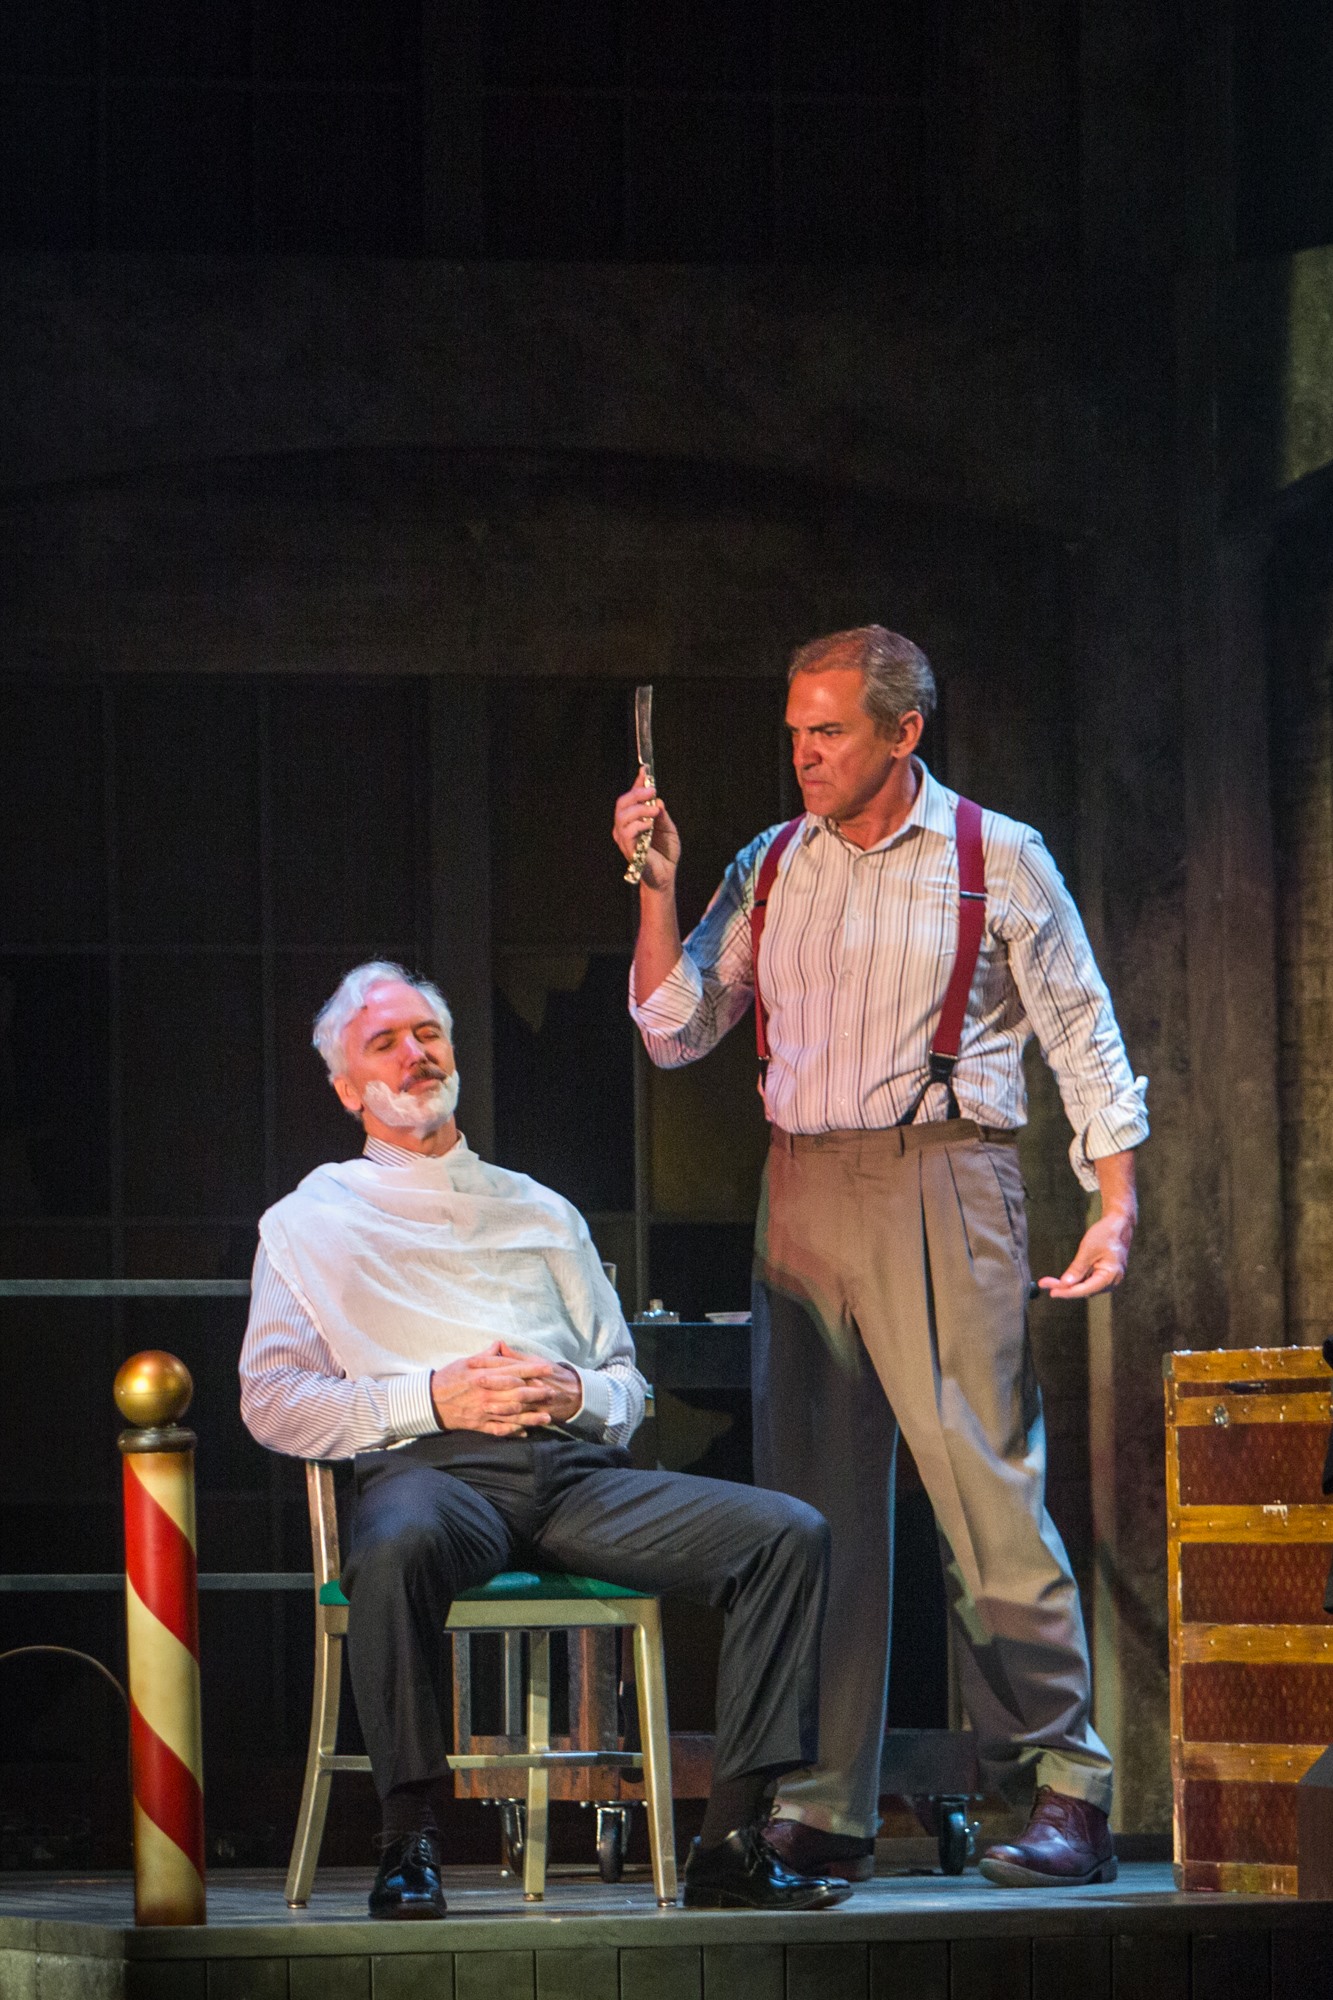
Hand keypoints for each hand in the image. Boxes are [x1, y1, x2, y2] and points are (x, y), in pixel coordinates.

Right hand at [430, 1342, 582, 1435]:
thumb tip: (500, 1345)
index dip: (532, 1370)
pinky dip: (513, 1431)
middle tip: (553, 1393)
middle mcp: (486, 1394)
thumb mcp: (465, 1361)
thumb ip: (485, 1355)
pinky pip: (499, 1430)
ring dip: (531, 1416)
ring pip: (512, 1414)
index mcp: (483, 1375)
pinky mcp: (478, 1425)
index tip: (548, 1369)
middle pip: (517, 1394)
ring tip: (547, 1416)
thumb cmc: (448, 1378)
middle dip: (537, 1394)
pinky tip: (525, 1432)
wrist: (428, 1401)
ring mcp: (483, 1411)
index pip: (513, 1371)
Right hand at [612, 768, 680, 891]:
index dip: (638, 783)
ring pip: (623, 815)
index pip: (632, 797)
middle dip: (637, 793)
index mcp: (634, 819)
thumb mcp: (668, 828)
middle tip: (652, 791)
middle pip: (622, 802)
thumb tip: (657, 801)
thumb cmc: (665, 852)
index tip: (645, 771)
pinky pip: (627, 831)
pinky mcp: (628, 848)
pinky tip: (649, 825)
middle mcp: (625, 826)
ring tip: (655, 811)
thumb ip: (661, 815)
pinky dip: (639, 824)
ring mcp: (624, 837)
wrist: (666, 875)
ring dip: (640, 809)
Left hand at [1037, 1210, 1133, 1297]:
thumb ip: (1077, 1268)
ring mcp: (1109, 1280)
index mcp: (1110, 1276)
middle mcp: (1112, 1282)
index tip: (1051, 1292)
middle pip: (1084, 1291)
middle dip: (1065, 1288)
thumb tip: (1065, 1284)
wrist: (1118, 1224)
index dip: (1067, 1292)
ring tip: (1050, 1282)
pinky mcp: (1104, 1276)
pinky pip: (1088, 1282)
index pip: (1085, 1290)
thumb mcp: (1088, 1249)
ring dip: (1069, 1286)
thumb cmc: (1106, 1234)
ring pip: (1085, 1288)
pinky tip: (1062, 1280)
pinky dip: (1075, 1281)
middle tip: (1045, 1284)